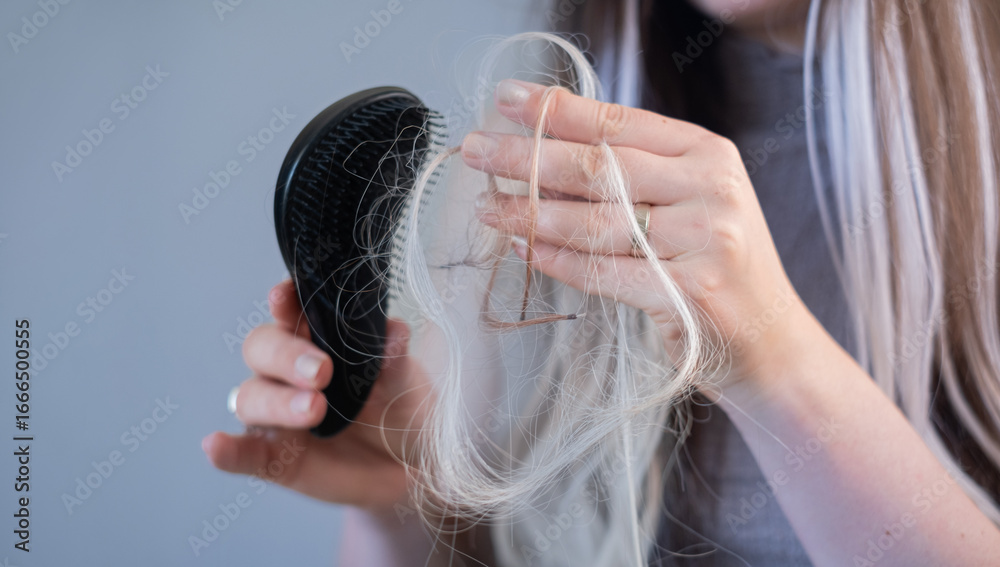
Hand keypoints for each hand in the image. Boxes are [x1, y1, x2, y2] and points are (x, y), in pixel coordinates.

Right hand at [201, 279, 431, 509]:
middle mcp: (287, 371)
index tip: (284, 295)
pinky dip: (227, 449)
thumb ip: (395, 361)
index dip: (283, 300)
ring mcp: (277, 413)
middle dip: (286, 355)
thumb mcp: (405, 384)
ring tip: (315, 410)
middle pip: (262, 347)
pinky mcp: (273, 456)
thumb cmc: (400, 409)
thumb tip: (395, 332)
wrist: (410, 467)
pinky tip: (216, 446)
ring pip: (252, 396)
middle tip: (321, 372)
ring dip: (277, 401)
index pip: (290, 309)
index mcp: (318, 338)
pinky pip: (243, 452)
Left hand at [462, 79, 814, 397]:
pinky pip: (603, 272)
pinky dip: (557, 262)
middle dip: (528, 158)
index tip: (508, 101)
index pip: (620, 124)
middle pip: (600, 168)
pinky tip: (523, 251)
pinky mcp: (688, 293)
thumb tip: (546, 150)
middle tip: (477, 150)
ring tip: (487, 208)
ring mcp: (703, 242)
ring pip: (595, 222)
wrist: (771, 341)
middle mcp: (710, 190)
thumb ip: (640, 174)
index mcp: (709, 155)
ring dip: (530, 215)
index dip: (559, 111)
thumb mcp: (695, 201)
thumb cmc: (718, 266)